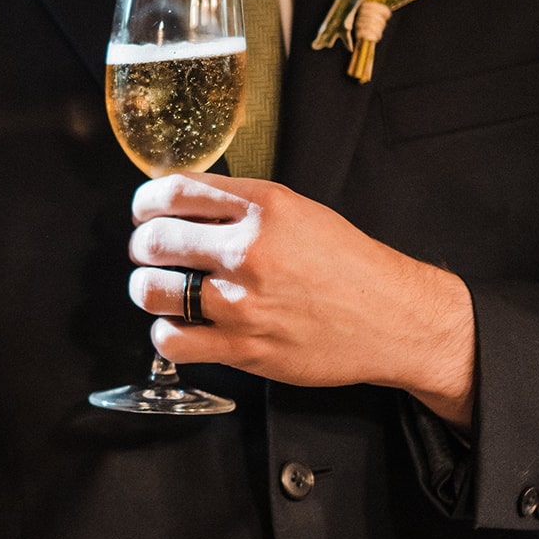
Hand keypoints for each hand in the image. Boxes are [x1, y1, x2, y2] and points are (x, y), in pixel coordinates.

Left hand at [126, 173, 475, 424]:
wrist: (395, 317)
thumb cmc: (349, 265)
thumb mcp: (301, 212)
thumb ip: (243, 206)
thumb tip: (183, 204)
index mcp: (265, 207)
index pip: (175, 191)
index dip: (146, 201)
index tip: (144, 211)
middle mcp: (250, 250)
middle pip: (155, 240)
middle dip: (143, 246)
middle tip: (150, 252)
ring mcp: (244, 302)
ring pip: (152, 290)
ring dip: (147, 288)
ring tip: (160, 289)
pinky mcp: (244, 348)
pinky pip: (172, 340)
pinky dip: (166, 334)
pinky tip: (181, 327)